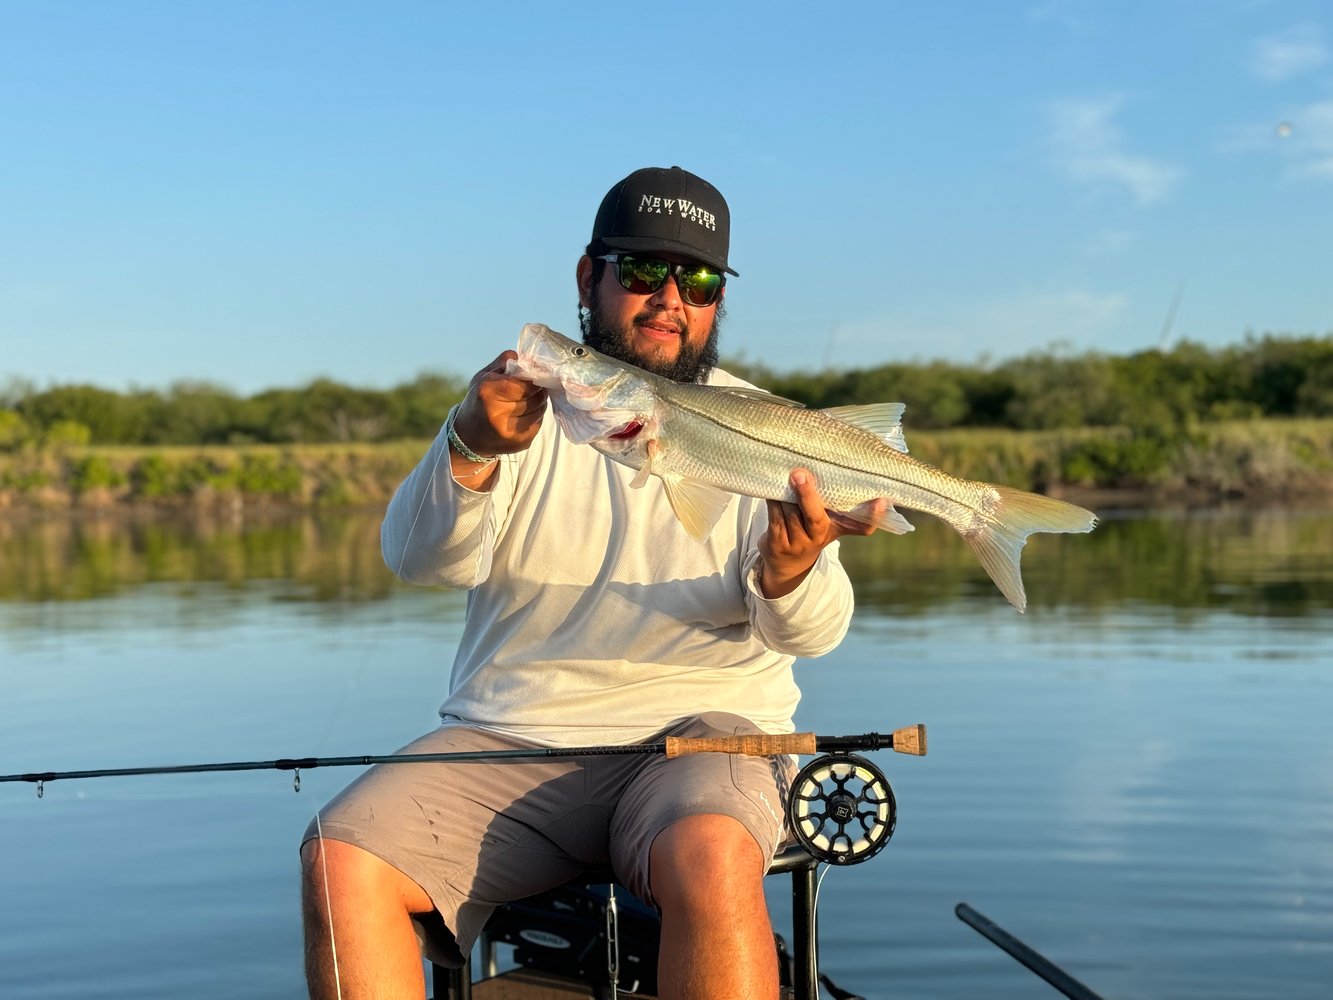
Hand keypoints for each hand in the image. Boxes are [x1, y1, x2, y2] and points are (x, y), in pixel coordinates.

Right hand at [452, 351, 548, 457]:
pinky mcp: (521, 443)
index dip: (533, 379)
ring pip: (540, 411)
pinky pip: (538, 424)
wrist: (469, 436)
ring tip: (529, 399)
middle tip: (535, 386)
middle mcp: (497, 414)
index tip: (534, 375)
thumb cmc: (478, 400)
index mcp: (487, 393)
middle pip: (535, 397)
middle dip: (538, 390)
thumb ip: (504, 362)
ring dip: (539, 403)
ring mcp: (510, 432)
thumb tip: (525, 357)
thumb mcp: (484, 376)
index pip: (524, 384)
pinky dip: (536, 416)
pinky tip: (525, 414)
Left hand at [758, 469, 883, 598]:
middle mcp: (819, 537)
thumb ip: (843, 507)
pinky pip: (774, 516)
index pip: (862, 526)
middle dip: (807, 495)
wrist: (787, 564)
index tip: (882, 501)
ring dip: (784, 493)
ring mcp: (797, 542)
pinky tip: (772, 489)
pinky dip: (772, 501)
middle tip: (801, 474)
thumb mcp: (832, 524)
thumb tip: (862, 481)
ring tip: (784, 475)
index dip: (873, 516)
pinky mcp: (777, 543)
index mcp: (837, 529)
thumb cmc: (811, 532)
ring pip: (790, 511)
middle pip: (816, 517)